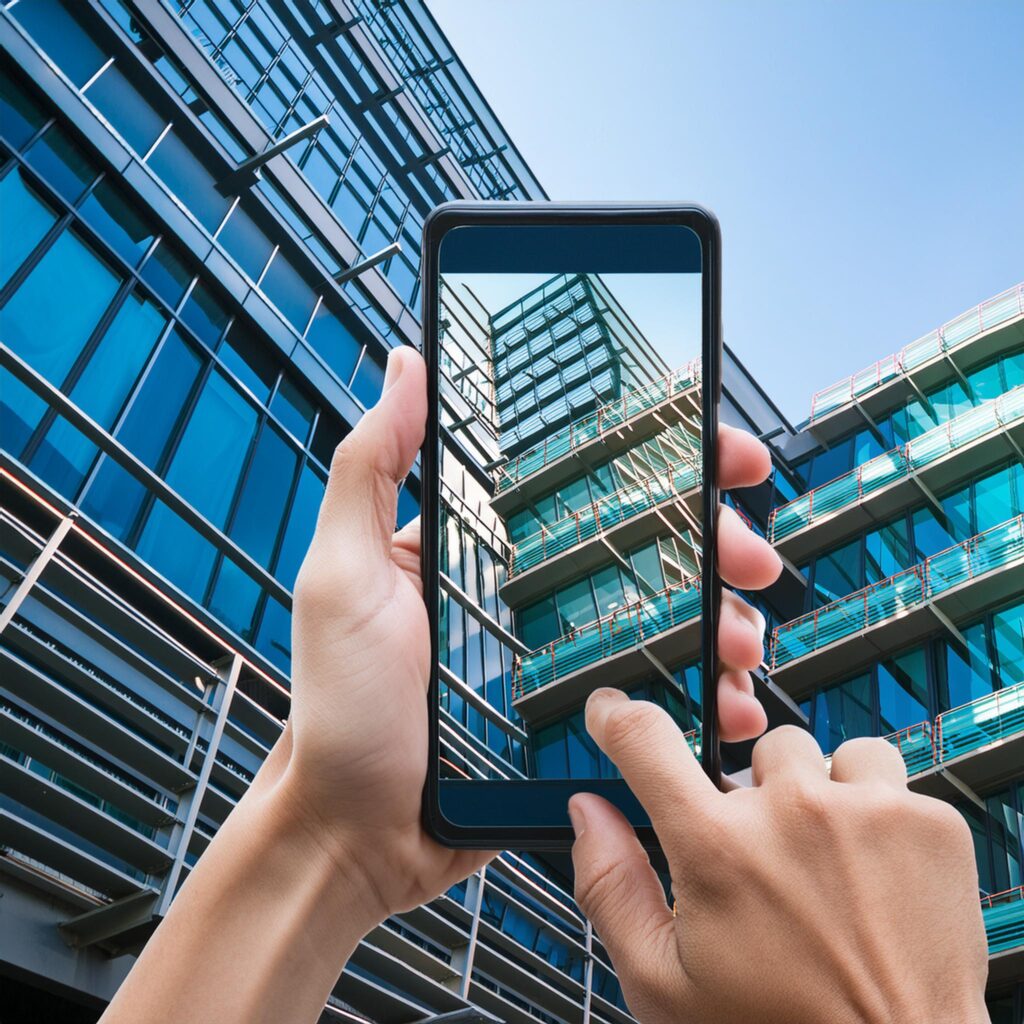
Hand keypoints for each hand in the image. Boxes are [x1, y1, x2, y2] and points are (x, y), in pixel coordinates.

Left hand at [277, 347, 780, 918]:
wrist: (358, 833)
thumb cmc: (339, 707)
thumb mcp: (342, 575)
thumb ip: (372, 468)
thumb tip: (407, 365)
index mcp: (483, 546)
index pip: (583, 480)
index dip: (658, 456)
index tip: (721, 452)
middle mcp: (530, 591)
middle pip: (642, 545)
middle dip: (712, 539)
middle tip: (749, 553)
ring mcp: (560, 657)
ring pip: (663, 617)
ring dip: (719, 615)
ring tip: (741, 636)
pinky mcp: (579, 719)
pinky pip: (655, 694)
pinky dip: (701, 692)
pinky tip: (726, 697)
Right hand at [569, 697, 988, 1023]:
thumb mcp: (664, 986)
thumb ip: (611, 887)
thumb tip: (589, 814)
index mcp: (719, 849)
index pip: (645, 740)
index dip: (617, 717)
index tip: (613, 713)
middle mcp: (793, 813)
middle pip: (746, 750)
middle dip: (748, 793)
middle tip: (766, 859)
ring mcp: (867, 811)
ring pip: (819, 754)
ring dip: (815, 792)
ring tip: (825, 861)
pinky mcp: (930, 821)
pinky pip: (884, 775)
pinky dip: (874, 812)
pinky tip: (872, 871)